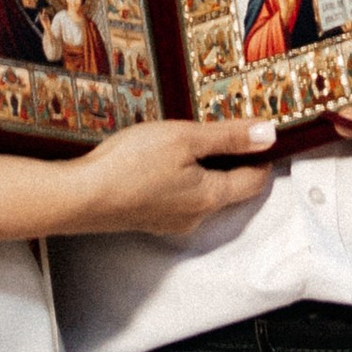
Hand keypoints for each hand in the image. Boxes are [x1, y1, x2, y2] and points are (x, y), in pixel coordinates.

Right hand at [63, 116, 277, 239]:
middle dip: (234, 161)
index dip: (263, 157)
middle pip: (230, 189)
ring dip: (206, 169)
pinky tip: (164, 160)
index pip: (254, 181)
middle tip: (228, 130)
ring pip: (203, 194)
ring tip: (192, 140)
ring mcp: (171, 221)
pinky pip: (180, 198)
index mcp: (211, 197)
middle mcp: (196, 216)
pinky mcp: (150, 219)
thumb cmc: (132, 164)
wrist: (81, 197)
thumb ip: (228, 137)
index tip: (264, 134)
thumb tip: (270, 134)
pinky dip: (183, 178)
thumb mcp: (185, 138)